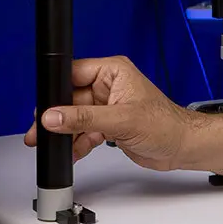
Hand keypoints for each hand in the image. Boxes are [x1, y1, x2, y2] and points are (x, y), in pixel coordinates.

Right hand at [26, 56, 202, 169]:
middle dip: (56, 117)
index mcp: (113, 72)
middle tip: (40, 130)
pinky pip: (84, 131)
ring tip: (55, 145)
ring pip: (75, 117)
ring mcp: (108, 106)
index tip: (42, 106)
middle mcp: (108, 86)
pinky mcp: (109, 124)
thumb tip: (54, 116)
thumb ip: (84, 118)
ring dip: (66, 133)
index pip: (73, 73)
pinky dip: (78, 142)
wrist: (182, 147)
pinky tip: (73, 151)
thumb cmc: (166, 124)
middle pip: (70, 98)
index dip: (55, 89)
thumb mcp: (121, 120)